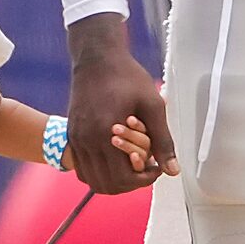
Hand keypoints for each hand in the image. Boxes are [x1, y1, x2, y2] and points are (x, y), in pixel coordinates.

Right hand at [66, 15, 175, 195]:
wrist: (97, 58)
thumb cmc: (127, 77)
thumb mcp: (152, 106)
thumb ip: (162, 141)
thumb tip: (172, 171)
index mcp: (106, 135)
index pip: (123, 179)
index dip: (144, 180)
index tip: (156, 167)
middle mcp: (87, 141)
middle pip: (107, 185)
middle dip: (130, 183)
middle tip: (146, 168)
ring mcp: (76, 139)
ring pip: (92, 180)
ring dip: (114, 181)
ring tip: (131, 165)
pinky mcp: (72, 135)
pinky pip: (82, 169)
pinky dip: (99, 173)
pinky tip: (115, 159)